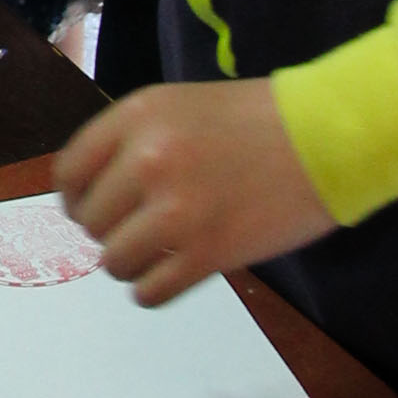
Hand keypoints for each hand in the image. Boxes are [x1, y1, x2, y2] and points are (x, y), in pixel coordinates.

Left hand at [55, 81, 329, 306]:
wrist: (329, 138)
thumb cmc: (256, 119)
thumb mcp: (180, 106)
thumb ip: (132, 141)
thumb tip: (91, 194)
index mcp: (138, 116)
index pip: (69, 173)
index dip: (75, 197)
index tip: (93, 208)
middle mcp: (147, 161)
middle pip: (90, 221)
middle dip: (110, 229)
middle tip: (143, 227)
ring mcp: (176, 210)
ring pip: (114, 261)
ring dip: (132, 263)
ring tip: (161, 251)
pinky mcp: (207, 254)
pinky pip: (149, 292)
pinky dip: (155, 290)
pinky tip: (175, 273)